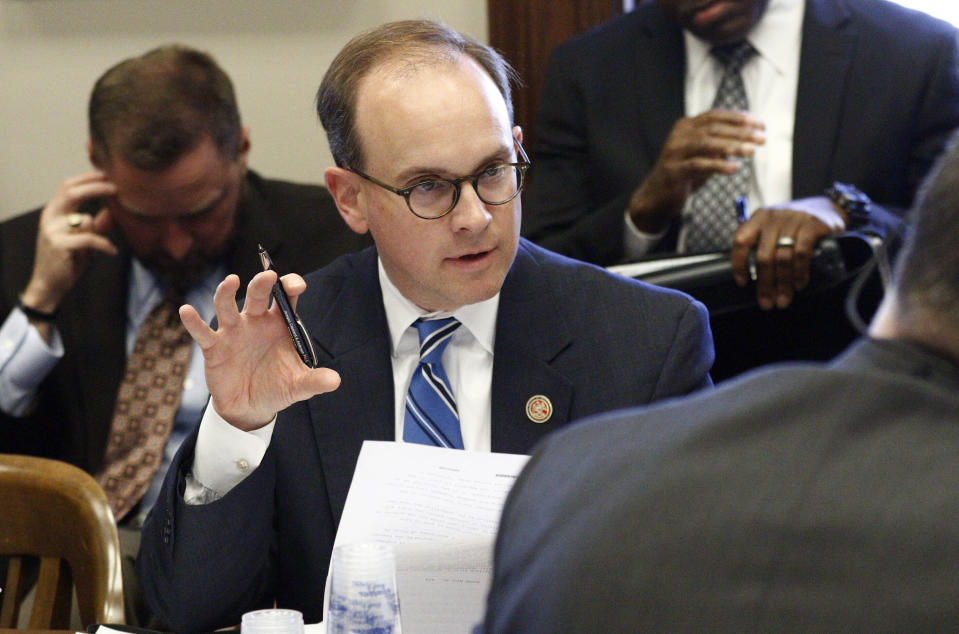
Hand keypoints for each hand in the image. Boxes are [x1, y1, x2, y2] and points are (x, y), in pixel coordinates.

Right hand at [20, 171, 118, 312]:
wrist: (49, 285)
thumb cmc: (67, 261)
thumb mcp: (83, 239)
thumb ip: (95, 224)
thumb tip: (113, 209)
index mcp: (53, 212)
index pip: (67, 186)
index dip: (87, 178)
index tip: (106, 175)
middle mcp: (49, 217)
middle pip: (72, 191)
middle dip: (96, 187)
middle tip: (116, 188)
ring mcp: (52, 230)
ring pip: (85, 219)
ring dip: (98, 233)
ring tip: (100, 247)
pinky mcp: (60, 244)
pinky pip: (90, 238)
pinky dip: (104, 245)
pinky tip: (111, 252)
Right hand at [179, 271, 340, 430]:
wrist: (251, 407)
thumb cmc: (277, 387)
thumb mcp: (298, 385)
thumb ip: (314, 381)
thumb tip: (335, 381)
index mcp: (279, 324)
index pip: (285, 298)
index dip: (290, 286)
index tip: (295, 285)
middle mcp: (256, 322)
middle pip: (257, 295)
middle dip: (261, 283)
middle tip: (268, 275)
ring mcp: (234, 331)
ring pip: (227, 306)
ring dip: (226, 292)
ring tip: (231, 281)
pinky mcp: (214, 347)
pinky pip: (202, 332)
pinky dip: (193, 321)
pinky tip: (186, 311)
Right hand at [628, 110, 764, 232]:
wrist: (656, 196)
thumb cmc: (683, 174)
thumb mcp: (704, 155)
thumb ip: (720, 146)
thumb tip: (748, 137)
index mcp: (686, 127)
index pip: (715, 116)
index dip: (738, 118)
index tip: (759, 124)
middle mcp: (678, 136)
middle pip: (713, 128)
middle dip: (740, 132)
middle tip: (762, 139)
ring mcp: (674, 152)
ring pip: (706, 143)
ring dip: (732, 146)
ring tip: (751, 151)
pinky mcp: (673, 171)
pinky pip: (698, 165)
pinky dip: (718, 166)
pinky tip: (734, 169)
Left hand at [730, 196, 845, 309]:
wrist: (828, 209)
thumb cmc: (796, 225)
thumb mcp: (775, 229)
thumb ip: (762, 245)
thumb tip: (753, 279)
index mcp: (759, 218)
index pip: (741, 240)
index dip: (738, 263)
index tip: (742, 283)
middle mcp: (774, 217)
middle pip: (763, 256)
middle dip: (765, 283)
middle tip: (767, 303)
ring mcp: (794, 219)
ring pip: (782, 257)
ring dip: (783, 283)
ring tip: (784, 300)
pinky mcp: (813, 225)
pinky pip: (802, 253)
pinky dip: (799, 272)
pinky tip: (799, 284)